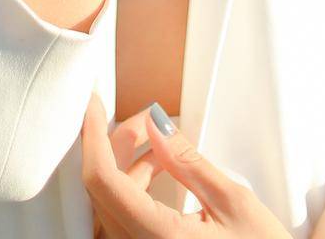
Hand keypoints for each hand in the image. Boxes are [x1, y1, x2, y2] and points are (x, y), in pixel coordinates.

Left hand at [80, 92, 291, 236]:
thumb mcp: (232, 202)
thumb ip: (187, 161)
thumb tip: (155, 121)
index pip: (103, 182)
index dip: (93, 136)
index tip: (93, 103)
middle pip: (103, 190)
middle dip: (118, 144)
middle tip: (148, 117)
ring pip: (111, 205)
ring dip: (128, 167)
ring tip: (164, 144)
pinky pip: (123, 221)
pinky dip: (134, 189)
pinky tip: (161, 170)